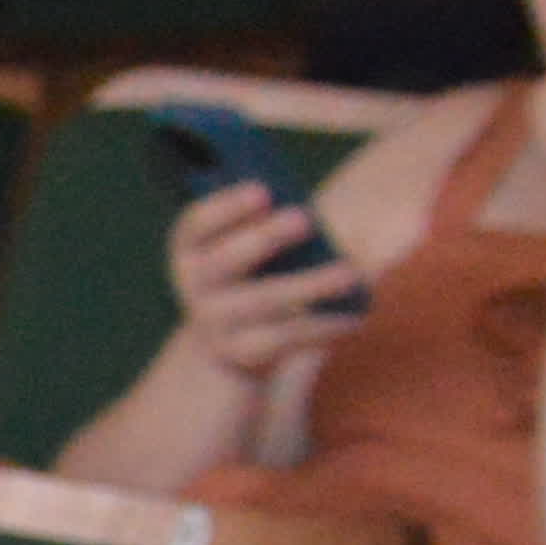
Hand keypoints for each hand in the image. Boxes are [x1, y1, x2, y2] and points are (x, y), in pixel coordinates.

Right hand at [161, 186, 371, 380]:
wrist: (229, 338)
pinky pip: (284, 338)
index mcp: (192, 247)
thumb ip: (270, 223)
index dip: (227, 208)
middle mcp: (194, 283)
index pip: (198, 224)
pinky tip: (353, 318)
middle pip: (226, 261)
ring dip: (309, 285)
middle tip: (304, 218)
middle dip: (265, 238)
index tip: (264, 192)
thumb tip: (312, 218)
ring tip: (349, 273)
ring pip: (264, 301)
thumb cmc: (253, 271)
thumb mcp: (250, 243)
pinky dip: (321, 327)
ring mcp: (214, 321)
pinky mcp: (240, 352)